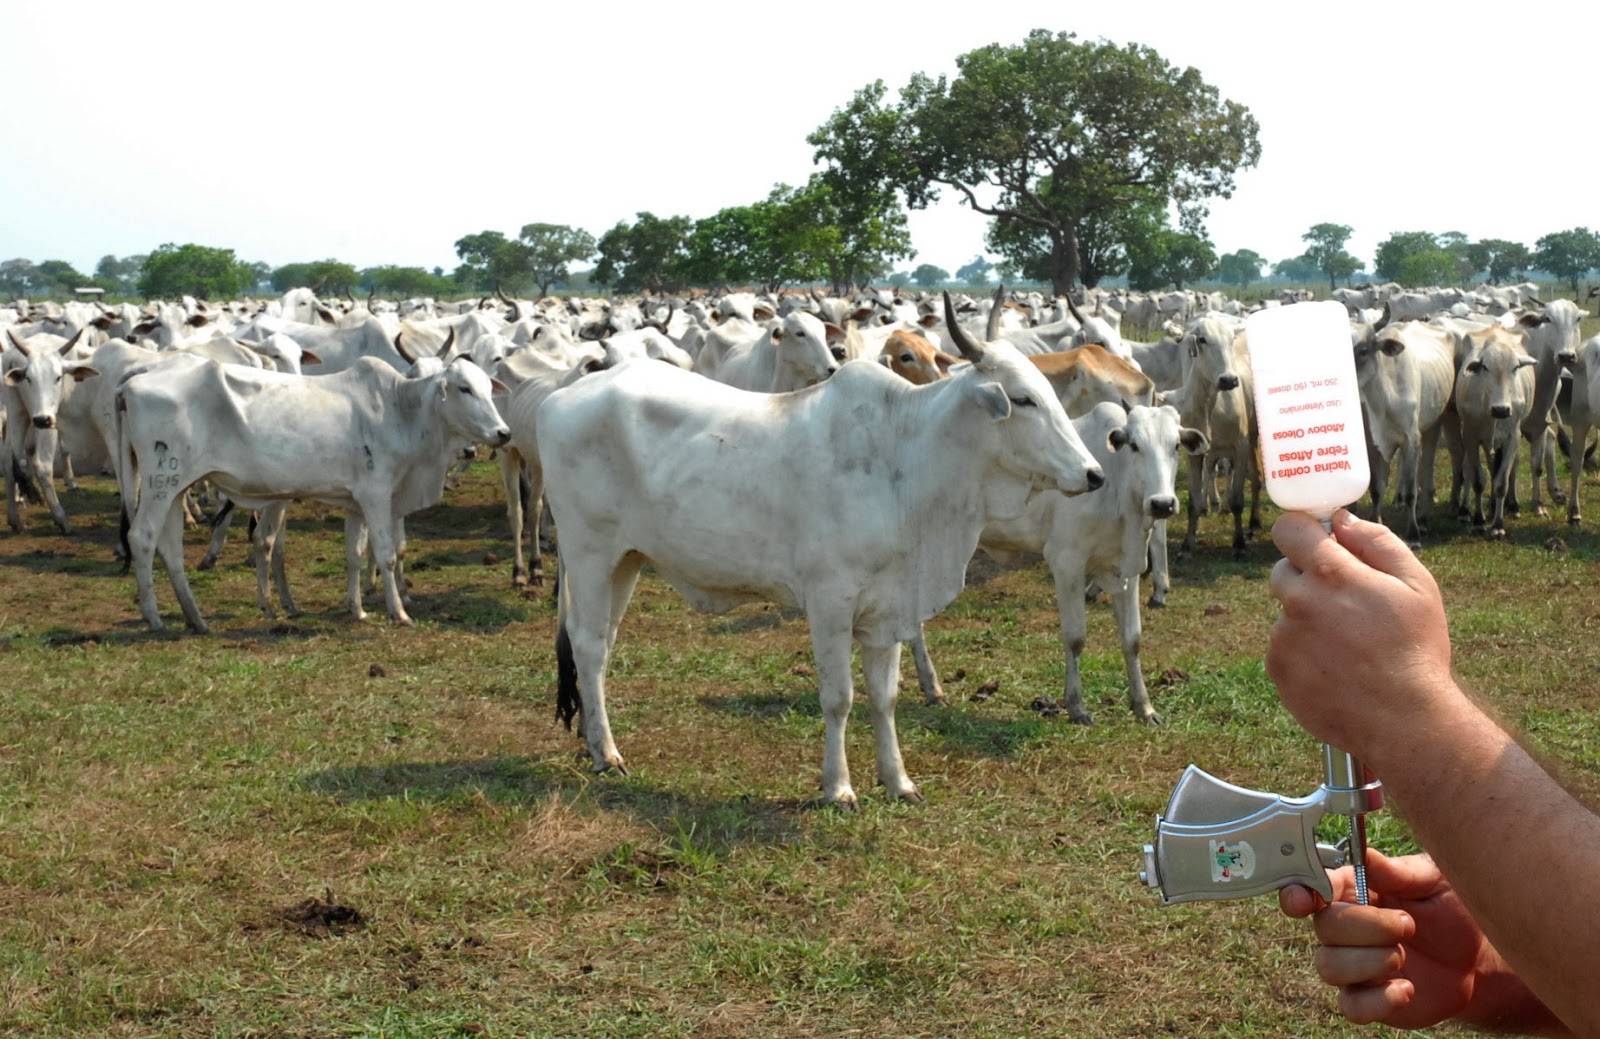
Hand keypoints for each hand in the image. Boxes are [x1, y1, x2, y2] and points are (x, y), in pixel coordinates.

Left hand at [1265, 509, 1455, 763]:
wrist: (1403, 720)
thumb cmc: (1416, 650)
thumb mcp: (1417, 586)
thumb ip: (1377, 542)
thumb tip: (1342, 520)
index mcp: (1331, 574)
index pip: (1288, 529)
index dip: (1302, 531)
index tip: (1316, 540)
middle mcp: (1297, 602)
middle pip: (1284, 571)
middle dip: (1309, 578)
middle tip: (1346, 601)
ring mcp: (1282, 638)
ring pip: (1287, 613)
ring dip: (1308, 619)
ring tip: (1350, 646)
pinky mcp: (1277, 669)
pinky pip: (1284, 647)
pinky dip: (1303, 652)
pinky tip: (1337, 668)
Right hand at [1279, 850, 1545, 1030]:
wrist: (1477, 956)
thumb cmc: (1450, 908)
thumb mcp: (1432, 881)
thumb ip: (1396, 872)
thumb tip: (1363, 854)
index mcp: (1350, 889)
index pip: (1309, 888)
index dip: (1298, 894)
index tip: (1306, 902)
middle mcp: (1342, 927)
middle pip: (1323, 928)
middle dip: (1365, 928)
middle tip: (1408, 925)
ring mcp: (1352, 965)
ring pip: (1329, 967)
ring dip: (1368, 963)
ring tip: (1403, 957)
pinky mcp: (1368, 998)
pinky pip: (1351, 1007)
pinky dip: (1377, 1002)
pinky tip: (1406, 990)